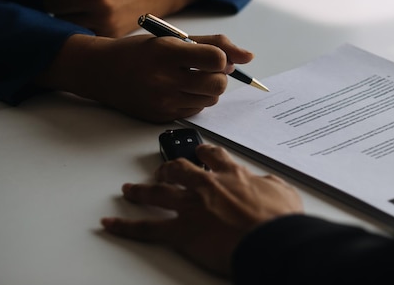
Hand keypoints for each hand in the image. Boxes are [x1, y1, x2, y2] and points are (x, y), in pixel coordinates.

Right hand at [35, 33, 253, 122]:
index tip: (213, 56)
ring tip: (191, 78)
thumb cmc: (140, 51)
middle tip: (207, 69)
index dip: (221, 58)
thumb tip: (248, 57)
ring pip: (211, 100)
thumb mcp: (172, 38)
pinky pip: (196, 111)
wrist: (101, 71)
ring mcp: (163, 101)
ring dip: (209, 89)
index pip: (216, 59)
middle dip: (220, 76)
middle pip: (218, 84)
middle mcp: (164, 79)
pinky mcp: (161, 117)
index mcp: (167, 53)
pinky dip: (196, 100)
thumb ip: (213, 43)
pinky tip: (180, 90)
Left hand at [101, 144, 303, 276]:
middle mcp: (207, 185)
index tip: (197, 152)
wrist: (272, 240)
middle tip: (161, 170)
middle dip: (167, 168)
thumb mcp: (282, 191)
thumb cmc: (279, 219)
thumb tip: (264, 182)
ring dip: (141, 191)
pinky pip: (147, 228)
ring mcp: (191, 207)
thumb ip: (267, 182)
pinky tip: (112, 224)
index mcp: (232, 174)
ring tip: (130, 190)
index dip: (201, 153)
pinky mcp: (181, 232)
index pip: (211, 155)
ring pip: (157, 193)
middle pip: (179, 168)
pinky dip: (126, 227)